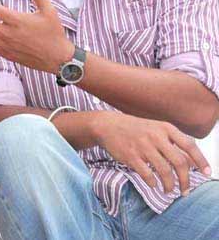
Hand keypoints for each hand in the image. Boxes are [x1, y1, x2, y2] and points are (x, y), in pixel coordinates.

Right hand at [93, 111, 211, 194]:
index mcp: (165, 128)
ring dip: (170, 185)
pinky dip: (153, 182)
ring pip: (164, 171)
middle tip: (185, 191)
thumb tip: (194, 163)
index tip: (207, 173)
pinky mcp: (130, 156)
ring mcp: (143, 146)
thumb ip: (174, 143)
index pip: (189, 145)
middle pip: (179, 162)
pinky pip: (147, 175)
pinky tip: (153, 184)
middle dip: (185, 180)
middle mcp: (156, 136)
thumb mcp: (157, 129)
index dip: (201, 161)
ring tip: (168, 189)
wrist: (108, 125)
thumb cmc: (136, 129)